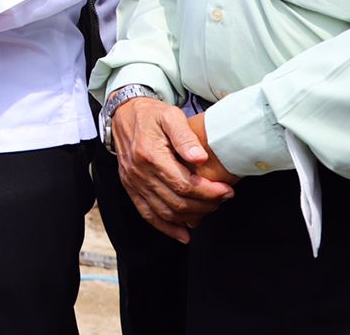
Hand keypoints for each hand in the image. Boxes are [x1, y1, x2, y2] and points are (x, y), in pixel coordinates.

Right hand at [111, 97, 235, 242]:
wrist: (123, 114)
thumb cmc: (150, 114)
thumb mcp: (170, 115)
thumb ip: (185, 137)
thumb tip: (200, 158)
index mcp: (150, 155)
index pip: (184, 185)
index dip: (208, 192)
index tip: (226, 190)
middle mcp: (139, 172)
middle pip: (177, 202)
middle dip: (205, 205)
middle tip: (223, 198)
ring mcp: (133, 183)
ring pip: (166, 212)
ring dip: (191, 216)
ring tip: (210, 209)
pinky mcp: (131, 188)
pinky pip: (148, 215)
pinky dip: (167, 228)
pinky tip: (184, 234)